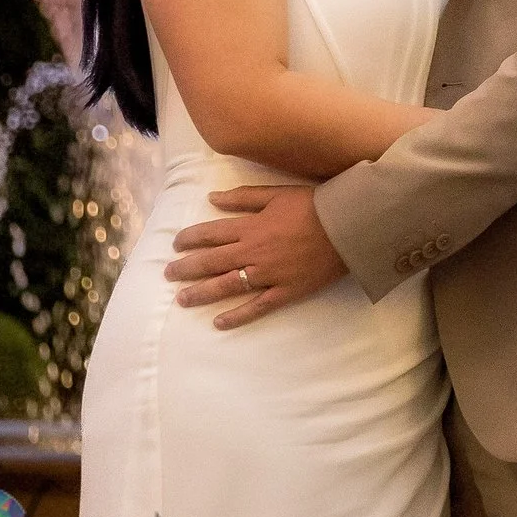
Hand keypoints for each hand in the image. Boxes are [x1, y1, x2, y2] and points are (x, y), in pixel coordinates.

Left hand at [164, 185, 346, 329]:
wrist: (348, 225)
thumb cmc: (315, 205)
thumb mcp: (277, 193)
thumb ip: (243, 197)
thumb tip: (211, 199)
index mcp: (251, 227)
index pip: (210, 234)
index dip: (189, 239)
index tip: (176, 244)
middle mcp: (253, 252)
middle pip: (211, 262)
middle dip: (186, 268)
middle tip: (168, 274)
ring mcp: (268, 274)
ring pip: (227, 286)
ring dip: (201, 293)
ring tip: (182, 298)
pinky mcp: (285, 291)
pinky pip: (257, 307)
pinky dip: (237, 316)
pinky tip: (218, 323)